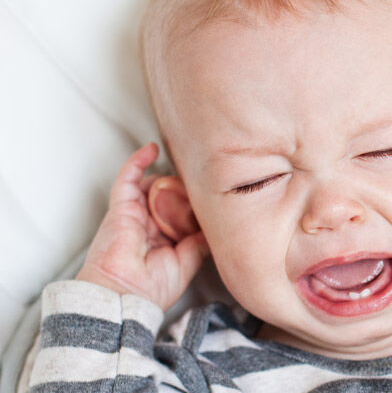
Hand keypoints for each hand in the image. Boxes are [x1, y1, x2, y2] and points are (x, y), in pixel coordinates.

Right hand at [76, 143, 208, 310]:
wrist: (125, 295)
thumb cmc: (151, 288)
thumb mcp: (186, 263)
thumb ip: (199, 243)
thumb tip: (216, 229)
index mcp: (161, 239)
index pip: (178, 212)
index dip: (192, 202)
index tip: (211, 196)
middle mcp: (147, 225)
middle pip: (167, 195)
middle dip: (183, 188)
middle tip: (203, 182)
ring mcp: (133, 214)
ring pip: (152, 185)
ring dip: (168, 177)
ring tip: (188, 171)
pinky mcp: (120, 207)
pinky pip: (127, 177)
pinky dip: (138, 161)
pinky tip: (151, 149)